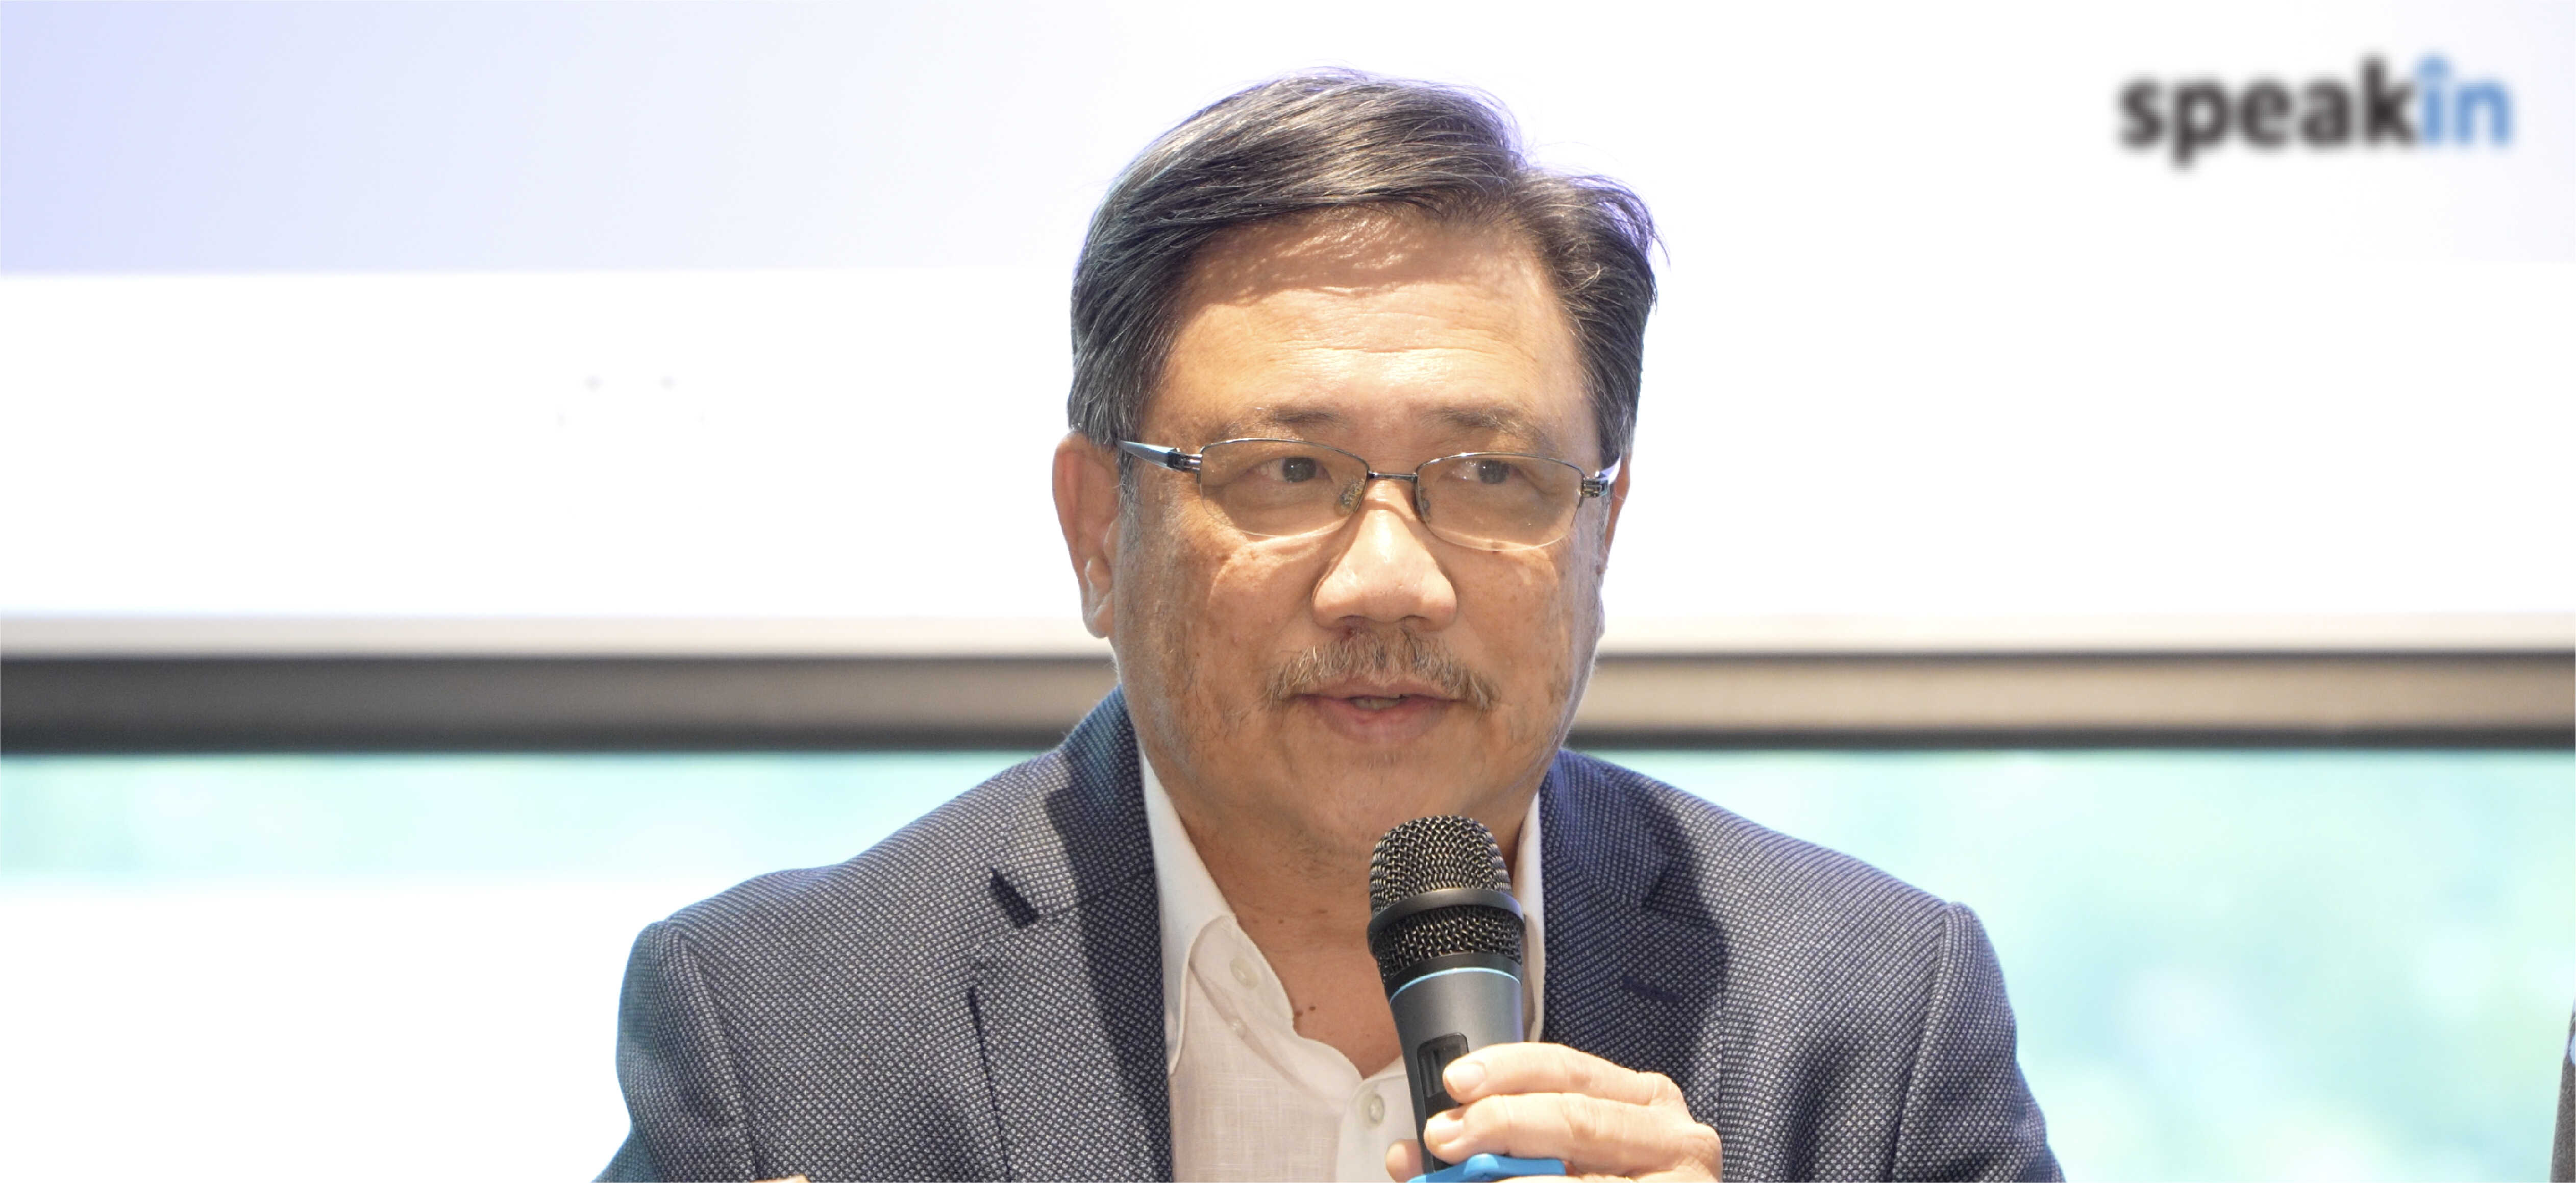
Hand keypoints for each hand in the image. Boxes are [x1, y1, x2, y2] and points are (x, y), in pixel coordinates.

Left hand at [1383, 1043, 1720, 1181]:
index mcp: (1642, 1101)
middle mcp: (1672, 1133)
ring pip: (1581, 1177)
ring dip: (1510, 1181)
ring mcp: (1684, 1179)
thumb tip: (1408, 1158)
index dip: (1506, 1070)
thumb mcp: (1562, 1159)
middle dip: (1501, 1123)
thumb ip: (1496, 1150)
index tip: (1454, 1083)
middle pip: (1575, 1117)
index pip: (1566, 1069)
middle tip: (1445, 1139)